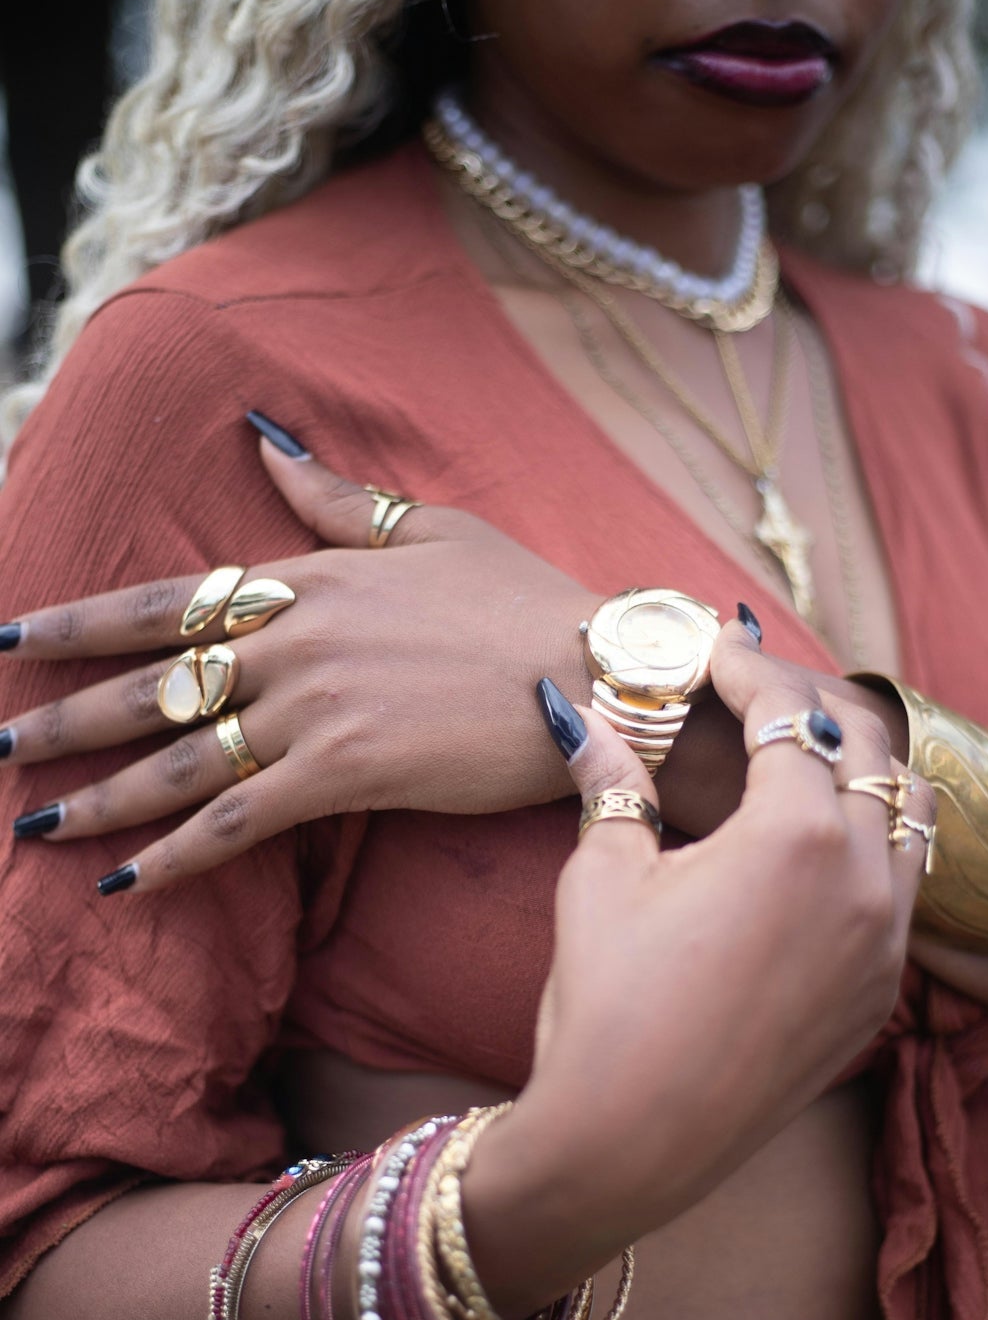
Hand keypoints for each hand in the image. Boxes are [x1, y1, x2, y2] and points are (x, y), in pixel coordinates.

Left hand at [0, 438, 598, 888]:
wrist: (595, 671)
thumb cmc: (524, 598)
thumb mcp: (432, 527)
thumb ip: (336, 498)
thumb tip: (262, 437)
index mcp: (309, 577)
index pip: (168, 600)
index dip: (82, 621)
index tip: (12, 636)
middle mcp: (294, 640)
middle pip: (153, 682)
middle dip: (65, 715)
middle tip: (0, 743)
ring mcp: (315, 708)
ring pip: (180, 759)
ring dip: (100, 795)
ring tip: (35, 823)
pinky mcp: (346, 773)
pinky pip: (239, 821)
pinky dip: (177, 856)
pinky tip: (124, 883)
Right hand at [463, 620, 934, 1314]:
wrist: (629, 1143)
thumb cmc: (607, 1005)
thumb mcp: (602, 877)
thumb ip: (614, 782)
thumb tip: (583, 717)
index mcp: (798, 837)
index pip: (788, 715)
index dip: (744, 668)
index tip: (712, 645)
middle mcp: (866, 881)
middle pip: (869, 747)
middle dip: (810, 705)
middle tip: (752, 693)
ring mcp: (885, 944)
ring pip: (909, 815)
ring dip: (860, 770)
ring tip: (795, 759)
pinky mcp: (879, 995)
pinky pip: (904, 889)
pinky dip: (872, 844)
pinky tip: (811, 851)